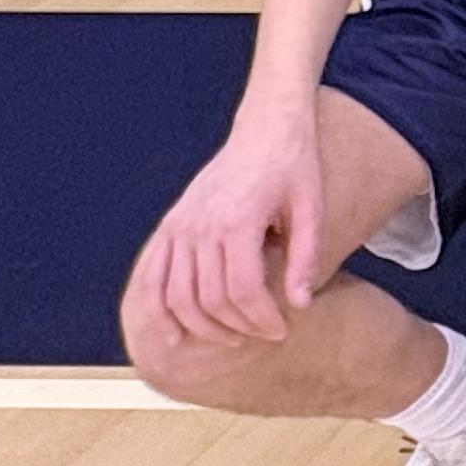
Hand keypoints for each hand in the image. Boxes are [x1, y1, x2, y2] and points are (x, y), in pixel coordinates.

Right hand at [146, 105, 327, 345]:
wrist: (266, 128)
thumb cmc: (295, 167)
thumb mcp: (312, 208)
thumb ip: (305, 258)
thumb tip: (301, 306)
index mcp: (237, 221)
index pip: (242, 290)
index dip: (262, 318)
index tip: (282, 330)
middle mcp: (201, 225)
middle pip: (209, 299)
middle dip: (238, 326)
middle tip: (264, 334)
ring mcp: (180, 226)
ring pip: (178, 296)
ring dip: (203, 326)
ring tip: (234, 336)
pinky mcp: (170, 225)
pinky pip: (153, 278)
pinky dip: (159, 310)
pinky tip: (176, 334)